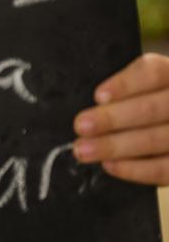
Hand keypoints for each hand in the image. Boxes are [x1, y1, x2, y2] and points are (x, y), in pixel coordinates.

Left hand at [73, 52, 168, 185]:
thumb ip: (129, 88)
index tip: (98, 96)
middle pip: (152, 109)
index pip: (152, 72)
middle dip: (112, 119)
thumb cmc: (153, 98)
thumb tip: (97, 104)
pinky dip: (136, 169)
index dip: (125, 84)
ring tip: (84, 149)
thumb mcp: (147, 83)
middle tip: (80, 126)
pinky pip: (165, 169)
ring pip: (156, 140)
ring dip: (115, 146)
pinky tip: (109, 165)